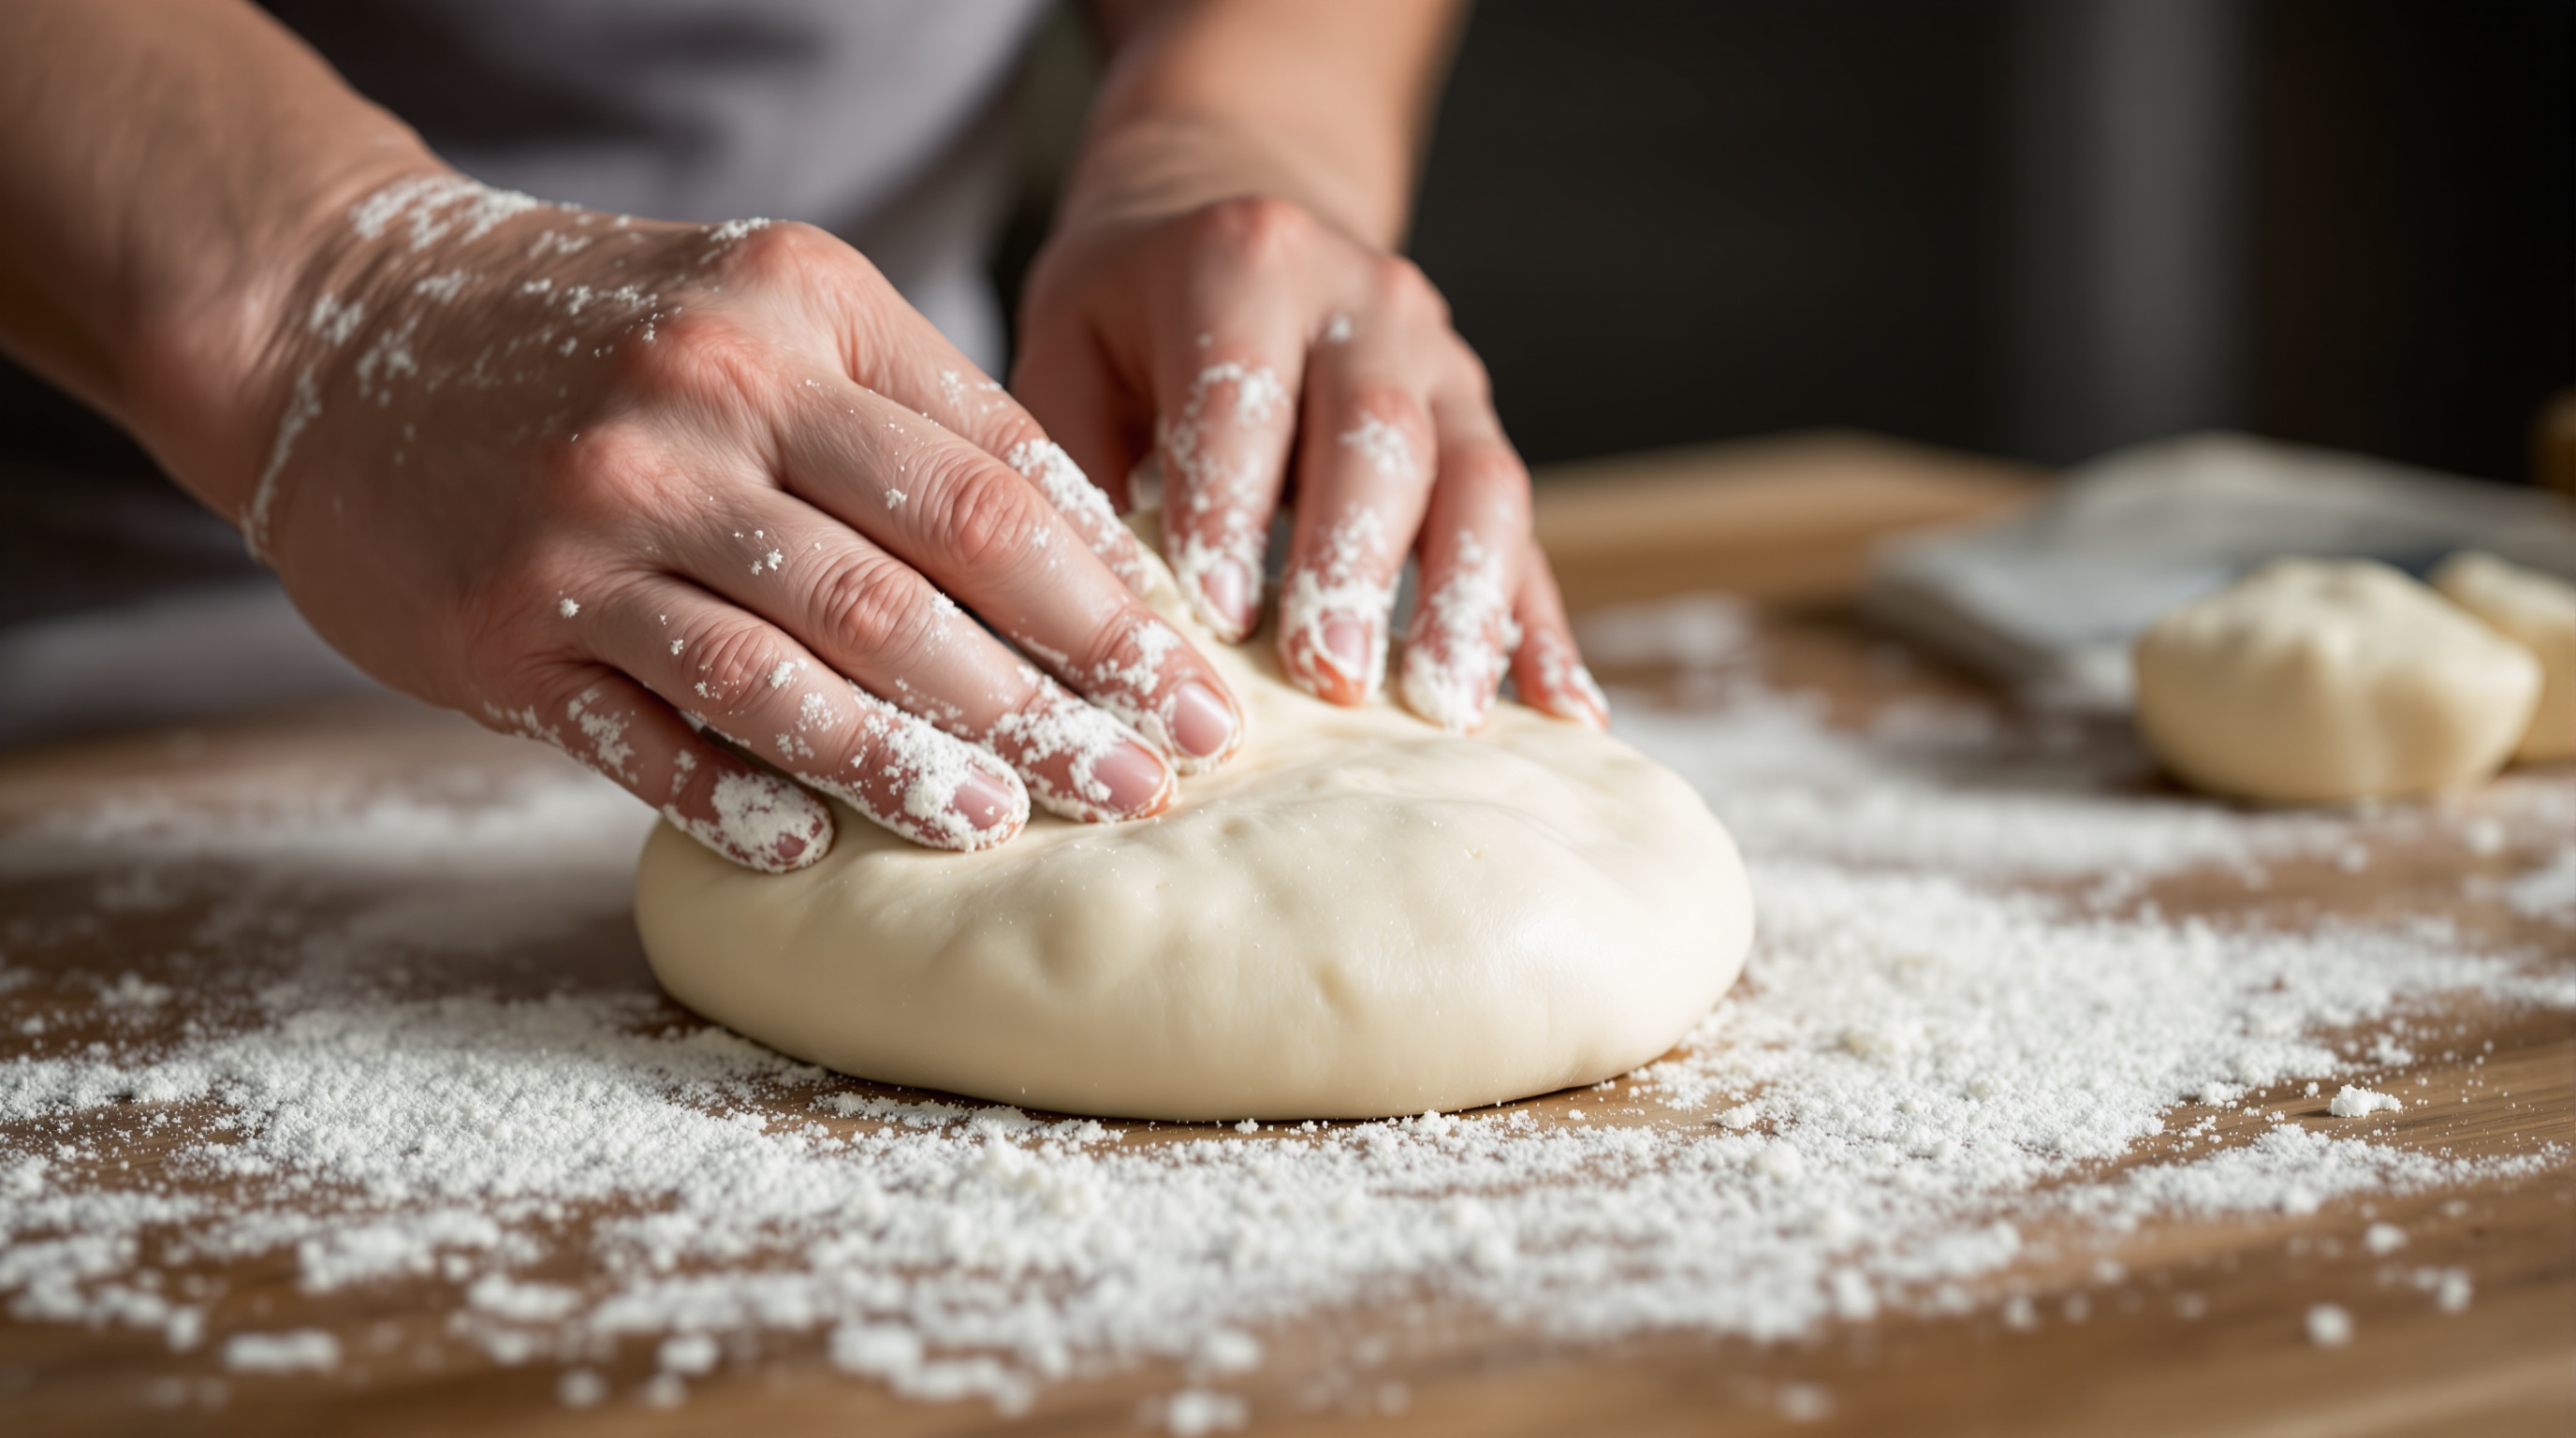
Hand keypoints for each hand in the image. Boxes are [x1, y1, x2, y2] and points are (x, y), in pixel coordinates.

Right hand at [243, 174, 1245, 870]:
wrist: (338, 317)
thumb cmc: (602, 334)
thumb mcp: (770, 312)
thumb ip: (915, 418)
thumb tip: (1089, 560)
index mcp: (803, 317)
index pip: (997, 476)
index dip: (1111, 595)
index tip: (1190, 682)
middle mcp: (708, 405)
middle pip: (929, 579)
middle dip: (1062, 694)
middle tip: (1157, 779)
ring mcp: (600, 517)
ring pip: (800, 665)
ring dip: (919, 760)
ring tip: (1014, 823)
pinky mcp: (507, 622)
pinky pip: (651, 732)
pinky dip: (737, 796)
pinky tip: (811, 848)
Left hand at [1012, 195, 1607, 733]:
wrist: (1236, 207)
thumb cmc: (1131, 310)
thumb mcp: (1069, 346)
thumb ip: (1065, 467)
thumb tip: (1062, 619)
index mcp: (1245, 265)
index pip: (1242, 395)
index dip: (1231, 506)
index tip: (1217, 619)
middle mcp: (1364, 303)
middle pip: (1378, 437)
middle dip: (1356, 566)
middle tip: (1330, 679)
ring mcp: (1441, 364)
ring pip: (1478, 479)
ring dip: (1466, 600)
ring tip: (1447, 710)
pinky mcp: (1484, 427)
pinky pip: (1526, 530)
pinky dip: (1544, 625)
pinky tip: (1563, 713)